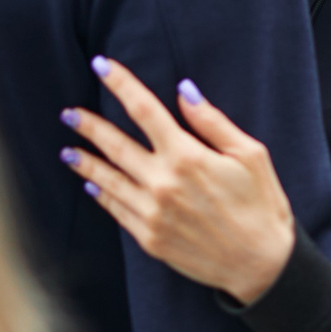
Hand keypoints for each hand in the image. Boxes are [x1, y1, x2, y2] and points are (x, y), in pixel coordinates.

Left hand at [60, 58, 297, 306]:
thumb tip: (184, 91)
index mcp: (187, 156)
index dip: (121, 83)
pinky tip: (91, 186)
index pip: (144, 109)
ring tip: (68, 150)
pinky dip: (102, 195)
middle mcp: (163, 183)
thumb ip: (213, 122)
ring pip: (107, 180)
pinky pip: (117, 211)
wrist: (262, 266)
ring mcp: (152, 213)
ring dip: (85, 163)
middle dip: (89, 126)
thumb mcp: (250, 155)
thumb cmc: (262, 206)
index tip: (101, 65)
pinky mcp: (150, 239)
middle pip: (115, 145)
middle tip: (68, 113)